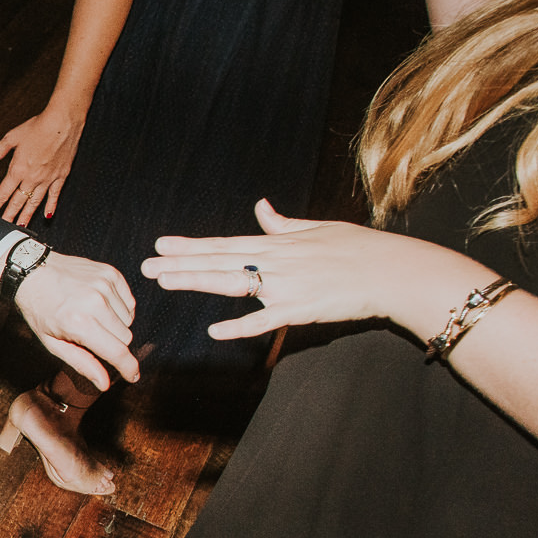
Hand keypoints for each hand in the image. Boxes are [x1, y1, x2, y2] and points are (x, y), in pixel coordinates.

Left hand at [0, 106, 84, 226]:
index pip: (3, 193)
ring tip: (20, 226)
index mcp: (18, 168)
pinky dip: (50, 206)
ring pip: (35, 202)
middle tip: (2, 229)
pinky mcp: (61, 176)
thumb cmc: (38, 126)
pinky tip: (47, 215)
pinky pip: (55, 195)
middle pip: (18, 202)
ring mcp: (47, 178)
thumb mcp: (12, 137)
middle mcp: (32, 177)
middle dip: (9, 216)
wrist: (63, 121)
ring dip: (27, 215)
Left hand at [12, 253, 139, 388]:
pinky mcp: (110, 273)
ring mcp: (104, 285)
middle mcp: (95, 302)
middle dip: (114, 344)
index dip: (128, 367)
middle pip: (126, 337)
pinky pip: (129, 302)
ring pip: (129, 320)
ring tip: (93, 318)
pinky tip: (100, 305)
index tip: (133, 376)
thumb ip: (82, 364)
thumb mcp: (53, 343)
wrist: (33, 272)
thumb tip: (105, 384)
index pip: (117, 351)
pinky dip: (119, 308)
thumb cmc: (40, 310)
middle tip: (93, 337)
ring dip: (116, 325)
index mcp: (79, 323)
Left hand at [140, 199, 494, 340]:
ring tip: (164, 282)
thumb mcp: (318, 227)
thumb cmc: (359, 247)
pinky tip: (214, 331)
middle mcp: (275, 261)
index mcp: (278, 243)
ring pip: (231, 284)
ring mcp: (285, 285)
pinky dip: (240, 326)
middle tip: (145, 265)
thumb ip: (284, 222)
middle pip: (218, 261)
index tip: (161, 243)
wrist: (393, 269)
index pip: (224, 243)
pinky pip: (264, 320)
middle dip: (179, 263)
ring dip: (196, 282)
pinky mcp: (301, 310)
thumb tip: (261, 207)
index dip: (191, 245)